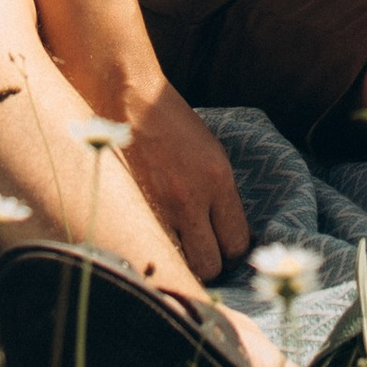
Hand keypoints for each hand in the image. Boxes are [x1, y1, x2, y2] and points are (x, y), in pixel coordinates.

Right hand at [120, 77, 249, 280]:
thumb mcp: (211, 153)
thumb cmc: (173, 123)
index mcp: (218, 179)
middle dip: (209, 264)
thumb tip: (230, 233)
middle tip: (202, 252)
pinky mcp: (131, 211)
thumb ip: (221, 193)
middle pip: (211, 265)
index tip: (226, 247)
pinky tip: (154, 243)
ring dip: (180, 264)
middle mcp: (192, 199)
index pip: (237, 242)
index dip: (233, 251)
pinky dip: (154, 254)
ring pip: (178, 267)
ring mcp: (158, 208)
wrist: (129, 99)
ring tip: (177, 250)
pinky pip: (150, 251)